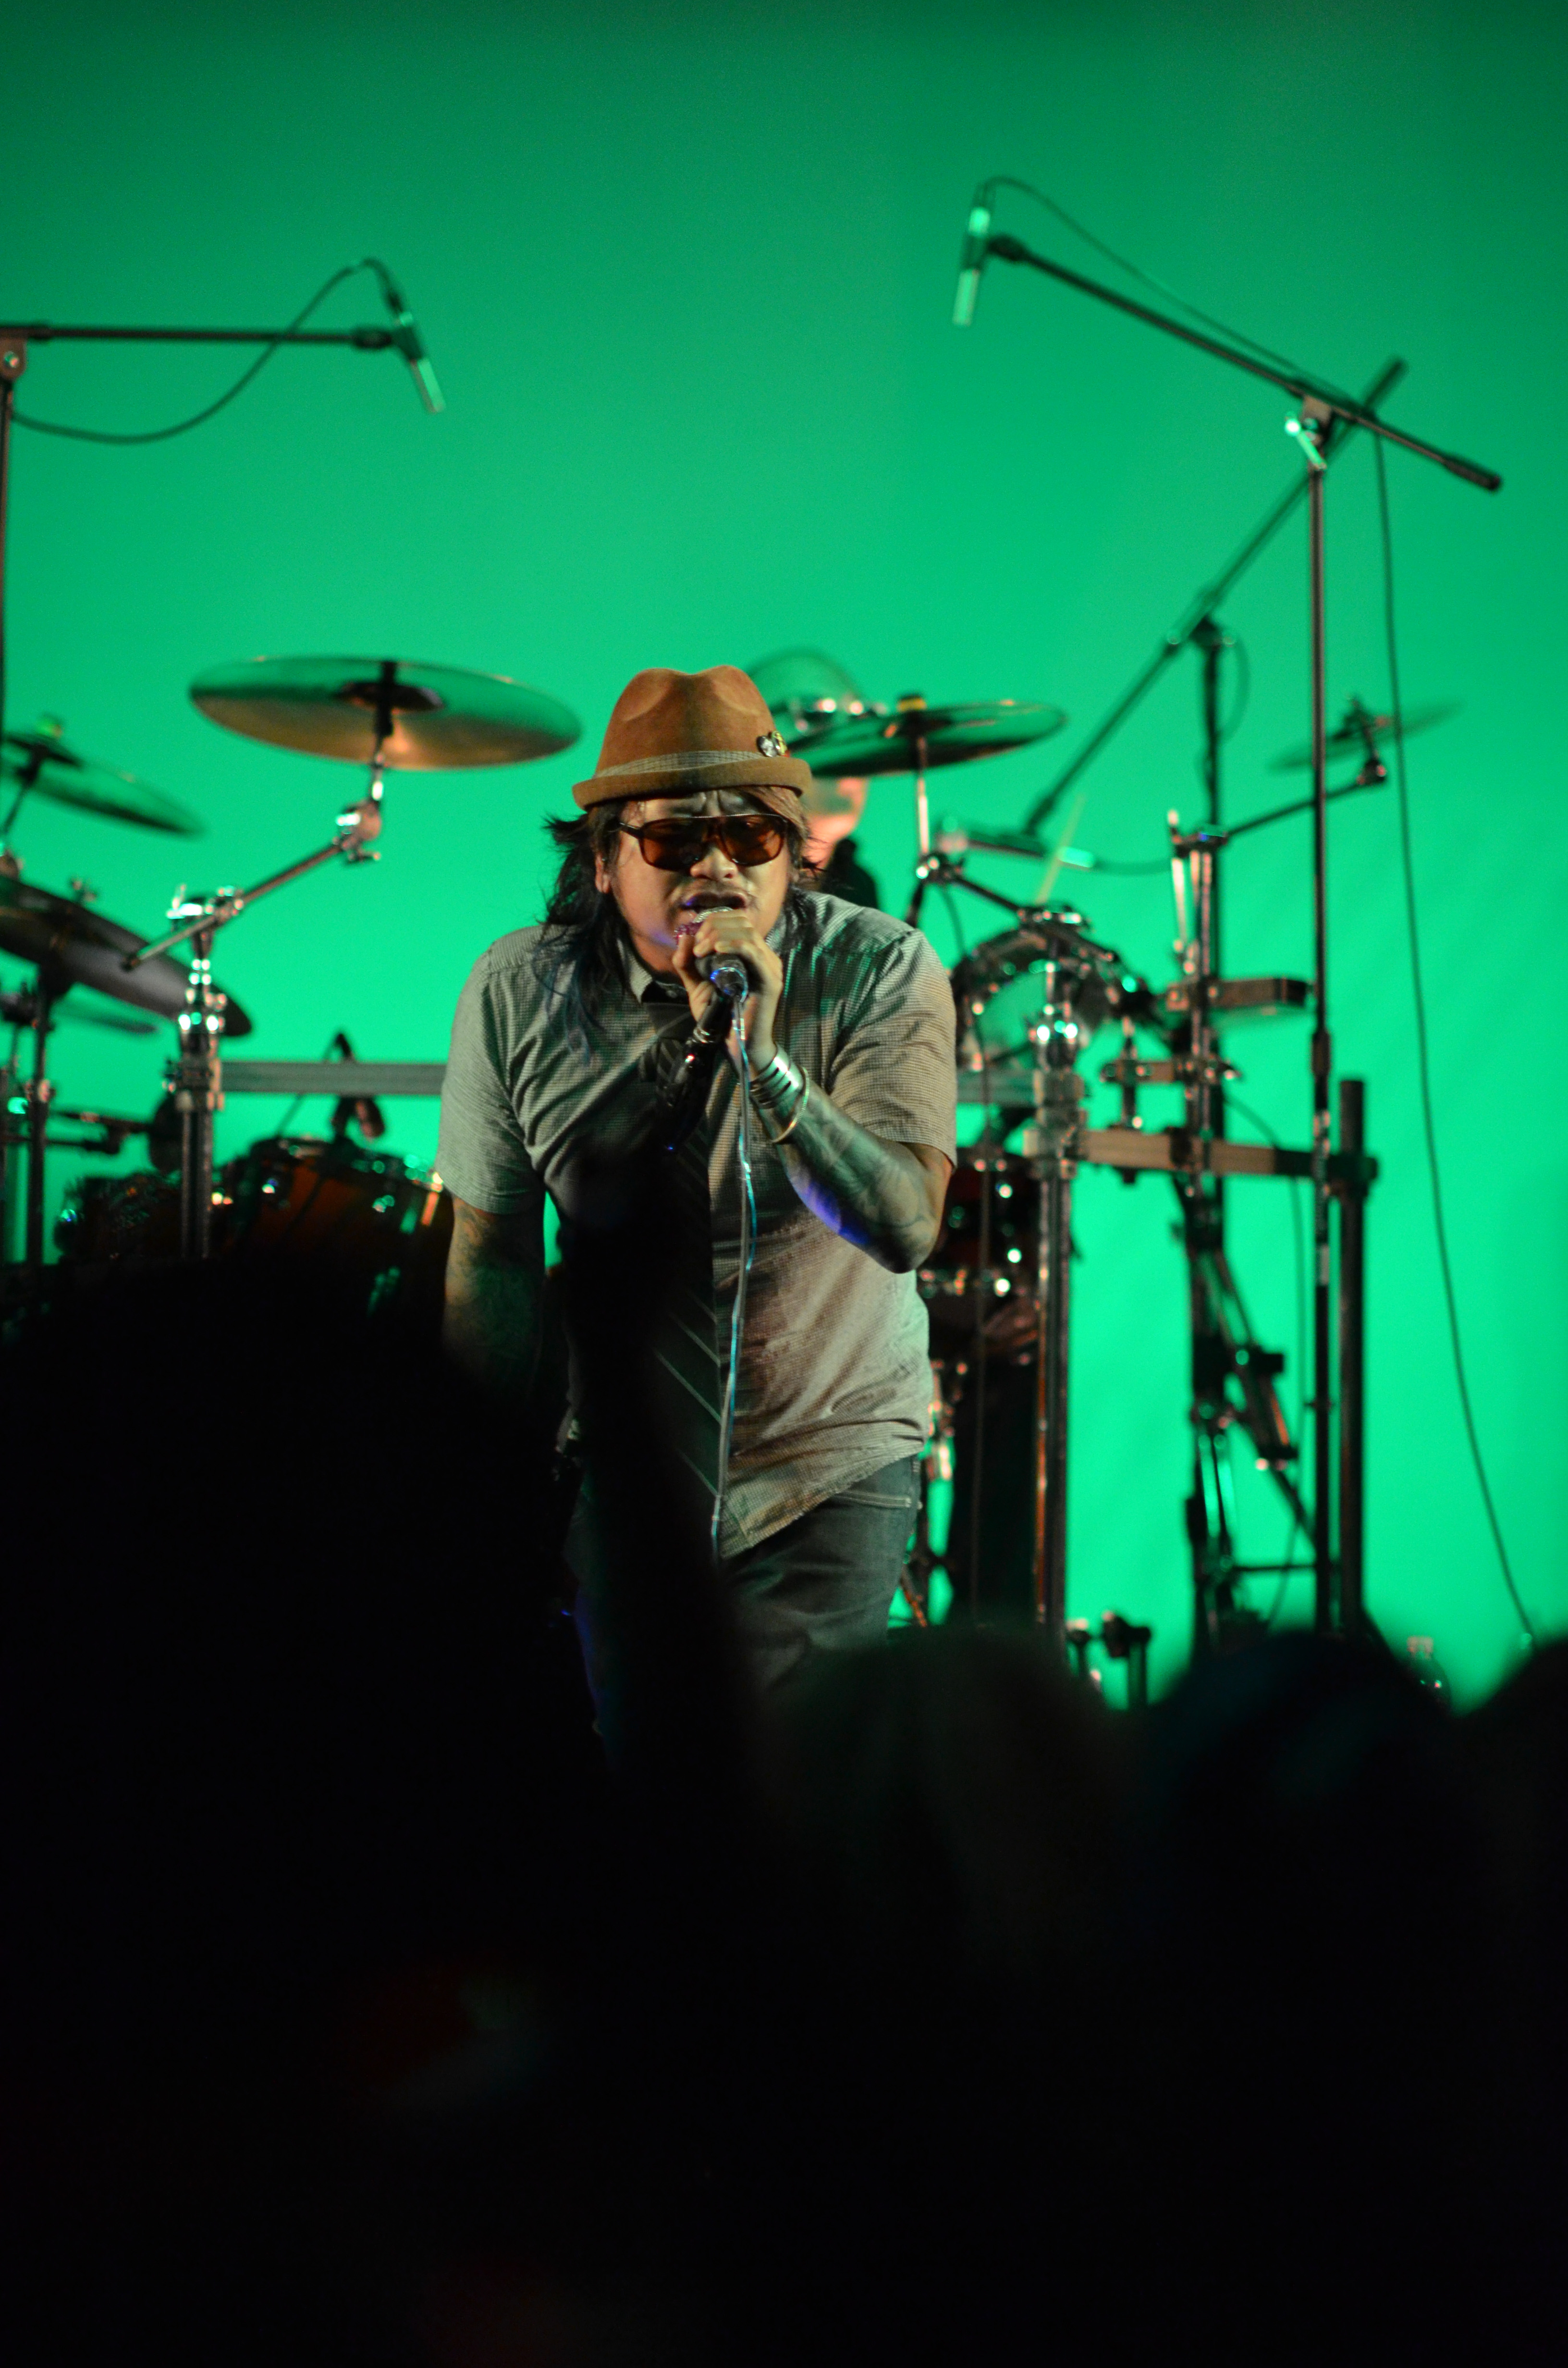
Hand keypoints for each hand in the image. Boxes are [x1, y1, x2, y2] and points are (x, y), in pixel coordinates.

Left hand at [671, 907, 783, 1066]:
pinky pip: (752, 951)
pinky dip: (732, 945)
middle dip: (714, 926)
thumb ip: (688, 964)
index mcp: (751, 955)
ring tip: (701, 950)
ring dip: (719, 935)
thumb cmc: (720, 1018)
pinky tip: (715, 949)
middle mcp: (764, 956)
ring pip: (746, 932)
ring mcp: (770, 966)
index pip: (737, 921)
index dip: (714, 922)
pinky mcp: (770, 979)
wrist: (737, 1046)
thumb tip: (683, 937)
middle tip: (696, 947)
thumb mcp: (698, 987)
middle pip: (742, 921)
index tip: (694, 940)